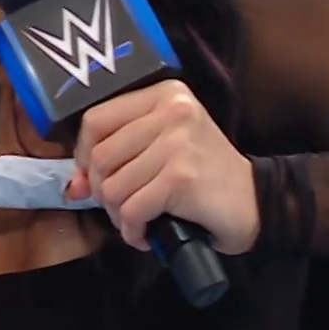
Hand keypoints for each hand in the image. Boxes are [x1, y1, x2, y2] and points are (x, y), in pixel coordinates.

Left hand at [64, 80, 258, 254]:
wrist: (256, 203)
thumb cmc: (206, 175)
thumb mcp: (163, 148)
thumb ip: (118, 156)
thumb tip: (73, 185)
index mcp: (166, 95)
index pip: (96, 120)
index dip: (85, 155)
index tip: (97, 176)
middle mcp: (172, 111)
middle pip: (100, 157)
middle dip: (103, 192)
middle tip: (125, 205)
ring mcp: (177, 144)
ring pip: (112, 188)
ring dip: (119, 216)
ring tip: (140, 220)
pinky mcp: (180, 178)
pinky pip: (132, 211)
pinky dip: (133, 231)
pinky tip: (147, 234)